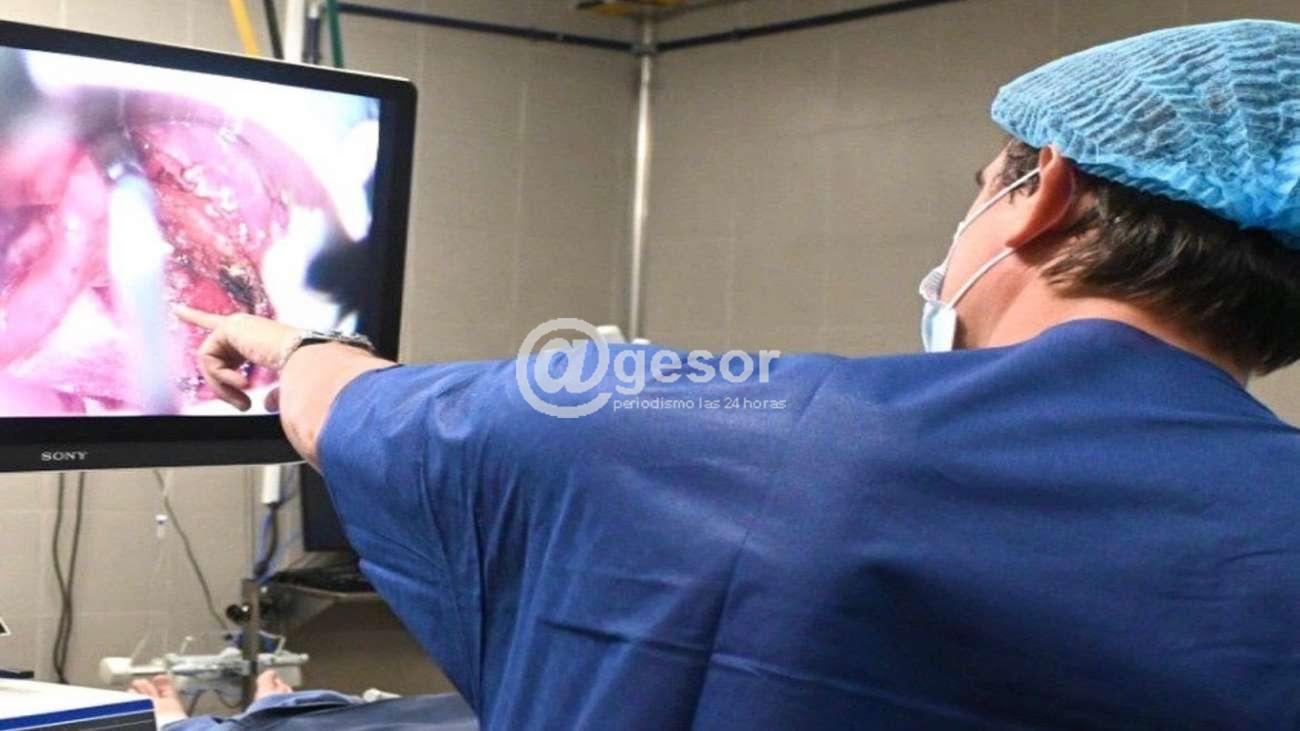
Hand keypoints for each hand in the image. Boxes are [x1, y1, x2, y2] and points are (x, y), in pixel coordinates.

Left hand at [173, 305, 302, 410]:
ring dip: (223, 386)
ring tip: (243, 400)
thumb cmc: (303, 371)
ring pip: (209, 360)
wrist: (307, 359)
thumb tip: (265, 405)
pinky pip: (209, 358)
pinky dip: (221, 376)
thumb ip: (273, 394)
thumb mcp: (284, 385)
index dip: (195, 316)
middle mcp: (246, 326)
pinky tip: (242, 382)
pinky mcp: (228, 327)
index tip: (175, 309)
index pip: (221, 326)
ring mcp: (237, 324)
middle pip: (213, 357)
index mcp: (258, 336)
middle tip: (242, 406)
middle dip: (221, 385)